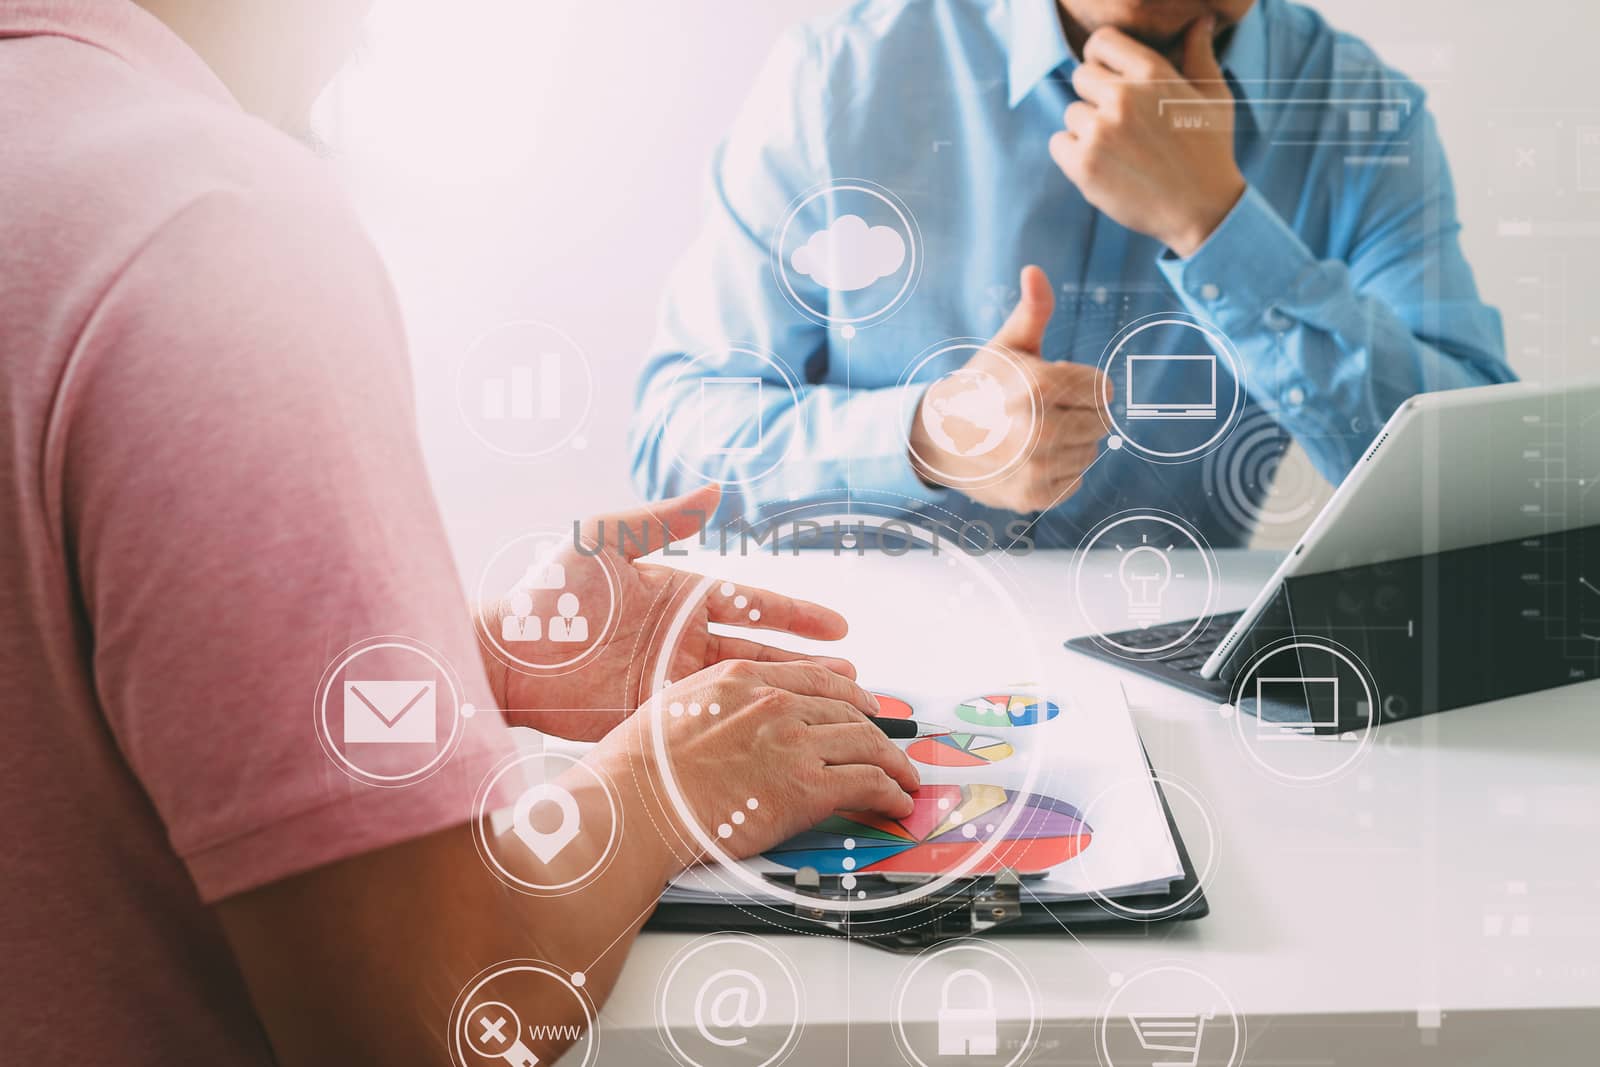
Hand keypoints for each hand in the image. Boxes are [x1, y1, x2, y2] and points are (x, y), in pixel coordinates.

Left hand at [482, 485, 859, 739]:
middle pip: (761, 653)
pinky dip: (745, 727)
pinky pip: (710, 720)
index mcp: (680, 598)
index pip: (754, 607)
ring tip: (833, 707)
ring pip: (745, 690)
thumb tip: (714, 490)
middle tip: (854, 678)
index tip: (839, 626)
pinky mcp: (653, 716)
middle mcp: (682, 641)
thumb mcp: (605, 541)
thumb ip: (661, 518)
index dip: (798, 617)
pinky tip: (778, 736)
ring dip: (787, 697)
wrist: (505, 653)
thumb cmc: (549, 592)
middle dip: (808, 665)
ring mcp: (670, 681)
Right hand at [593, 659, 920, 860]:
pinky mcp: (808, 786)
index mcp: (741, 678)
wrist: (638, 804)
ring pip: (866, 742)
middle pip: (846, 708)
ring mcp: (794, 742)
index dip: (846, 693)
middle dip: (876, 727)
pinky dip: (890, 793)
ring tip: (905, 779)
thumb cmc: (640, 769)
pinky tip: (897, 802)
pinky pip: (867, 783)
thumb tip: (728, 723)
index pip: (812, 678)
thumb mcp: (673, 709)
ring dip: (894, 764)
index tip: (861, 703)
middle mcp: (774, 702)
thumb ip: (714, 707)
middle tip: (890, 742)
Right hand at [908, 266, 1109, 512]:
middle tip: (1045, 412)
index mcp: (1037, 388)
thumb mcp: (1006, 347)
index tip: (1056, 386)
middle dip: (1081, 414)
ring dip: (1072, 445)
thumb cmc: (980, 387)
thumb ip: (1032, 311)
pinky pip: (1075, 482)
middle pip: (1103, 422)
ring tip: (1036, 436)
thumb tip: (1034, 271)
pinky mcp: (1034, 497)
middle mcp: (1038, 431)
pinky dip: (1060, 472)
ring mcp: (1035, 468)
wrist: (938, 439)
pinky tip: (1033, 460)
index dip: (1083, 384)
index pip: (1103, 389)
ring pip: (1090, 454)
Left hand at [1050, 17, 1245, 257]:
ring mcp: (1100, 131)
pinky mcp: (1083, 164)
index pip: (1101, 42)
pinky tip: (1103, 165)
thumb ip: (1199, 54)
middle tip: (1120, 122)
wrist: (1201, 209)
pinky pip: (1059, 143)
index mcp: (1152, 73)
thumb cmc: (1209, 150)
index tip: (1107, 75)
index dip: (1100, 58)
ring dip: (1087, 129)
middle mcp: (1123, 97)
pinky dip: (1073, 154)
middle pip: (1080, 77)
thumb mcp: (1214, 95)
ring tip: (1119, 149)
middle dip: (1095, 95)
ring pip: (1071, 113)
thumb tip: (1201, 20)